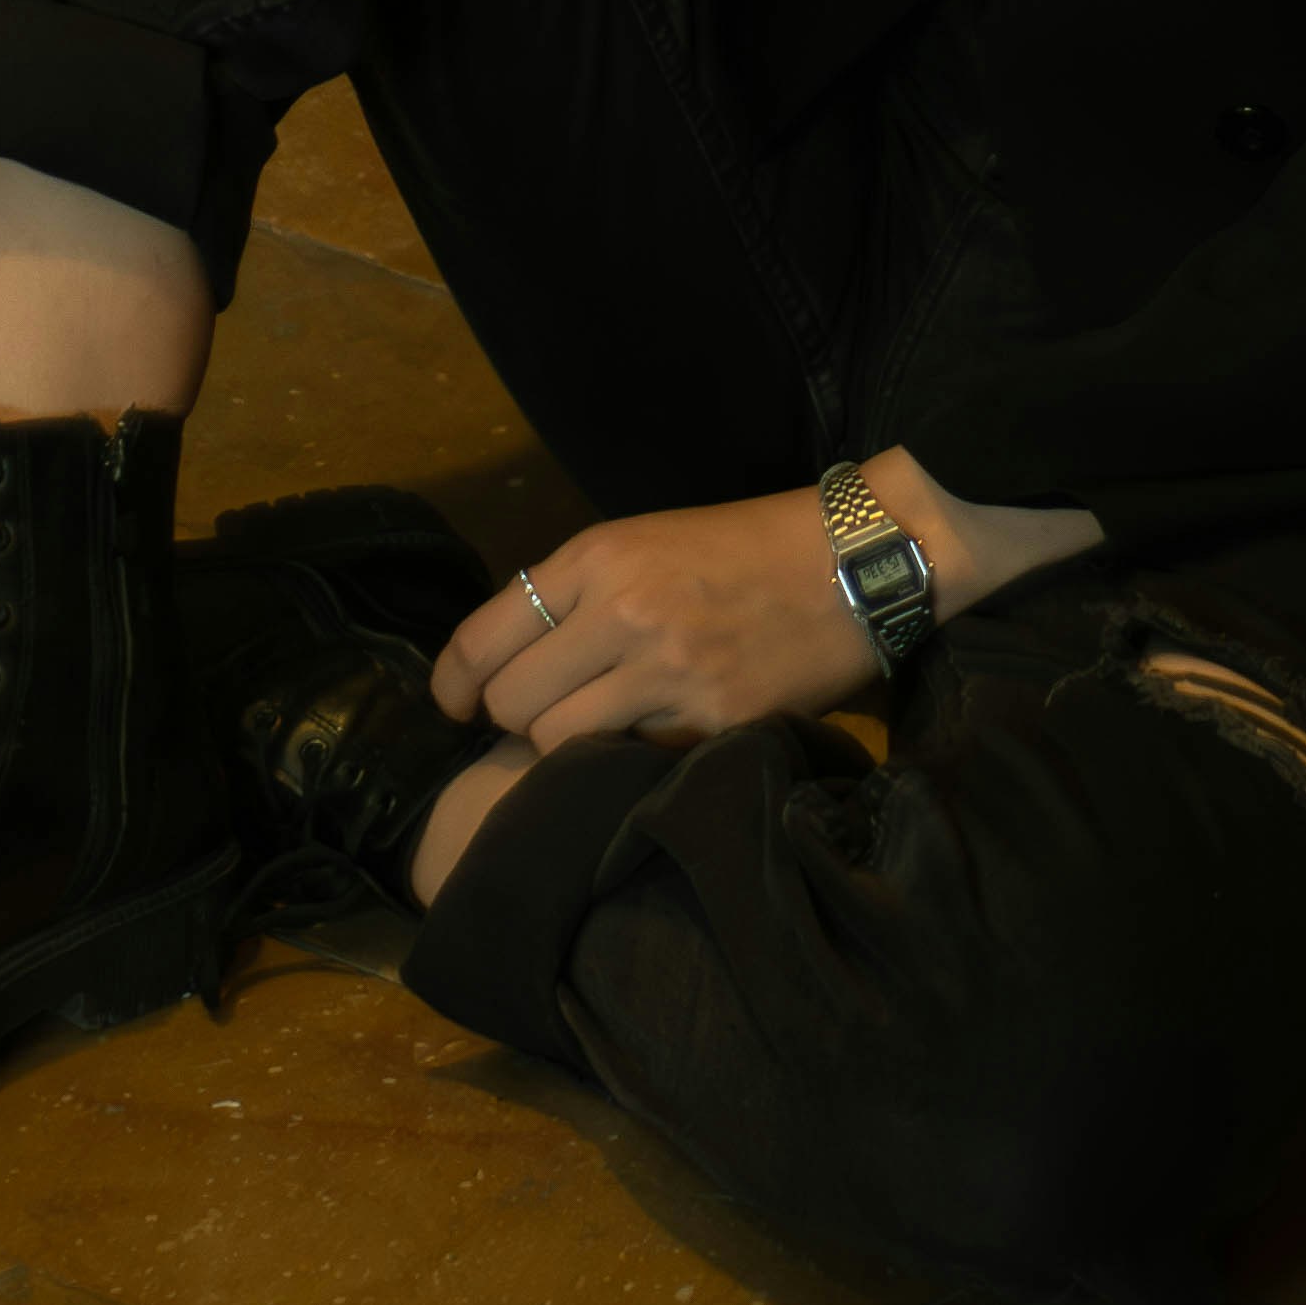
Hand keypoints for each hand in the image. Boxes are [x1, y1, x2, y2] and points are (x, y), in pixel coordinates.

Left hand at [436, 487, 878, 753]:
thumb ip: (574, 593)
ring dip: (562, 747)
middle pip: (513, 702)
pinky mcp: (712, 724)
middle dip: (513, 716)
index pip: (486, 637)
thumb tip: (505, 661)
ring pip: (558, 743)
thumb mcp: (645, 541)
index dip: (453, 683)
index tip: (453, 704)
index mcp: (600, 558)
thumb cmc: (741, 547)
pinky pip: (628, 763)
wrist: (852, 562)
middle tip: (540, 713)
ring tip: (591, 730)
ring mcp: (670, 672)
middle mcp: (624, 612)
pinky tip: (642, 742)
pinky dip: (623, 762)